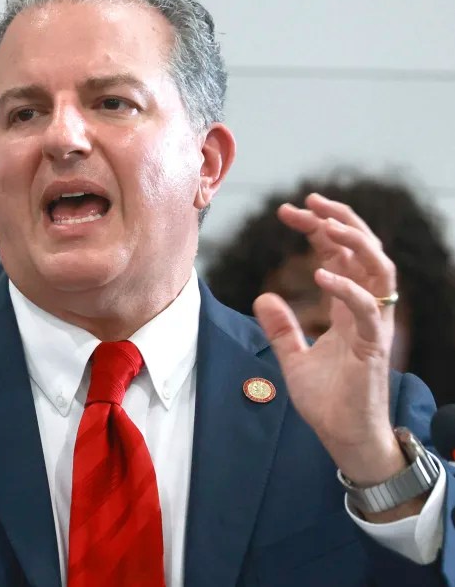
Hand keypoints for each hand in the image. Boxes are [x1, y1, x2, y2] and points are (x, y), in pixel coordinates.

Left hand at [253, 193, 405, 487]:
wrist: (344, 440)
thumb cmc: (328, 402)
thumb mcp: (293, 359)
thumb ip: (282, 328)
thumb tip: (262, 297)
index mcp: (347, 309)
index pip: (338, 256)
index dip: (318, 230)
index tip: (289, 211)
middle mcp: (364, 311)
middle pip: (362, 251)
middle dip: (338, 220)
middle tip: (308, 201)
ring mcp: (372, 326)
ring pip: (378, 268)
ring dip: (354, 239)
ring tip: (324, 221)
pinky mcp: (374, 346)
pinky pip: (367, 308)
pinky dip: (348, 287)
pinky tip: (321, 274)